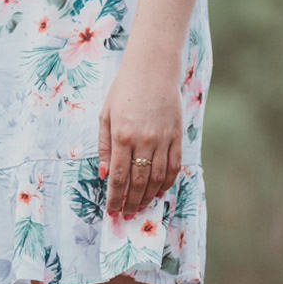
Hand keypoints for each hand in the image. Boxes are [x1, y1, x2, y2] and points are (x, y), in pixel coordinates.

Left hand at [96, 62, 182, 215]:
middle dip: (131, 202)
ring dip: (148, 196)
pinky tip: (159, 192)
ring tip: (140, 207)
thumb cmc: (124, 91)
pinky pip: (174, 166)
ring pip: (157, 178)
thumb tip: (105, 175)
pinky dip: (167, 182)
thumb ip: (104, 146)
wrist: (153, 69)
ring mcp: (163, 139)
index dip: (115, 198)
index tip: (112, 211)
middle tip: (126, 214)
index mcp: (122, 136)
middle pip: (138, 181)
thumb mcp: (105, 116)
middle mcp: (144, 140)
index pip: (118, 176)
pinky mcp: (177, 136)